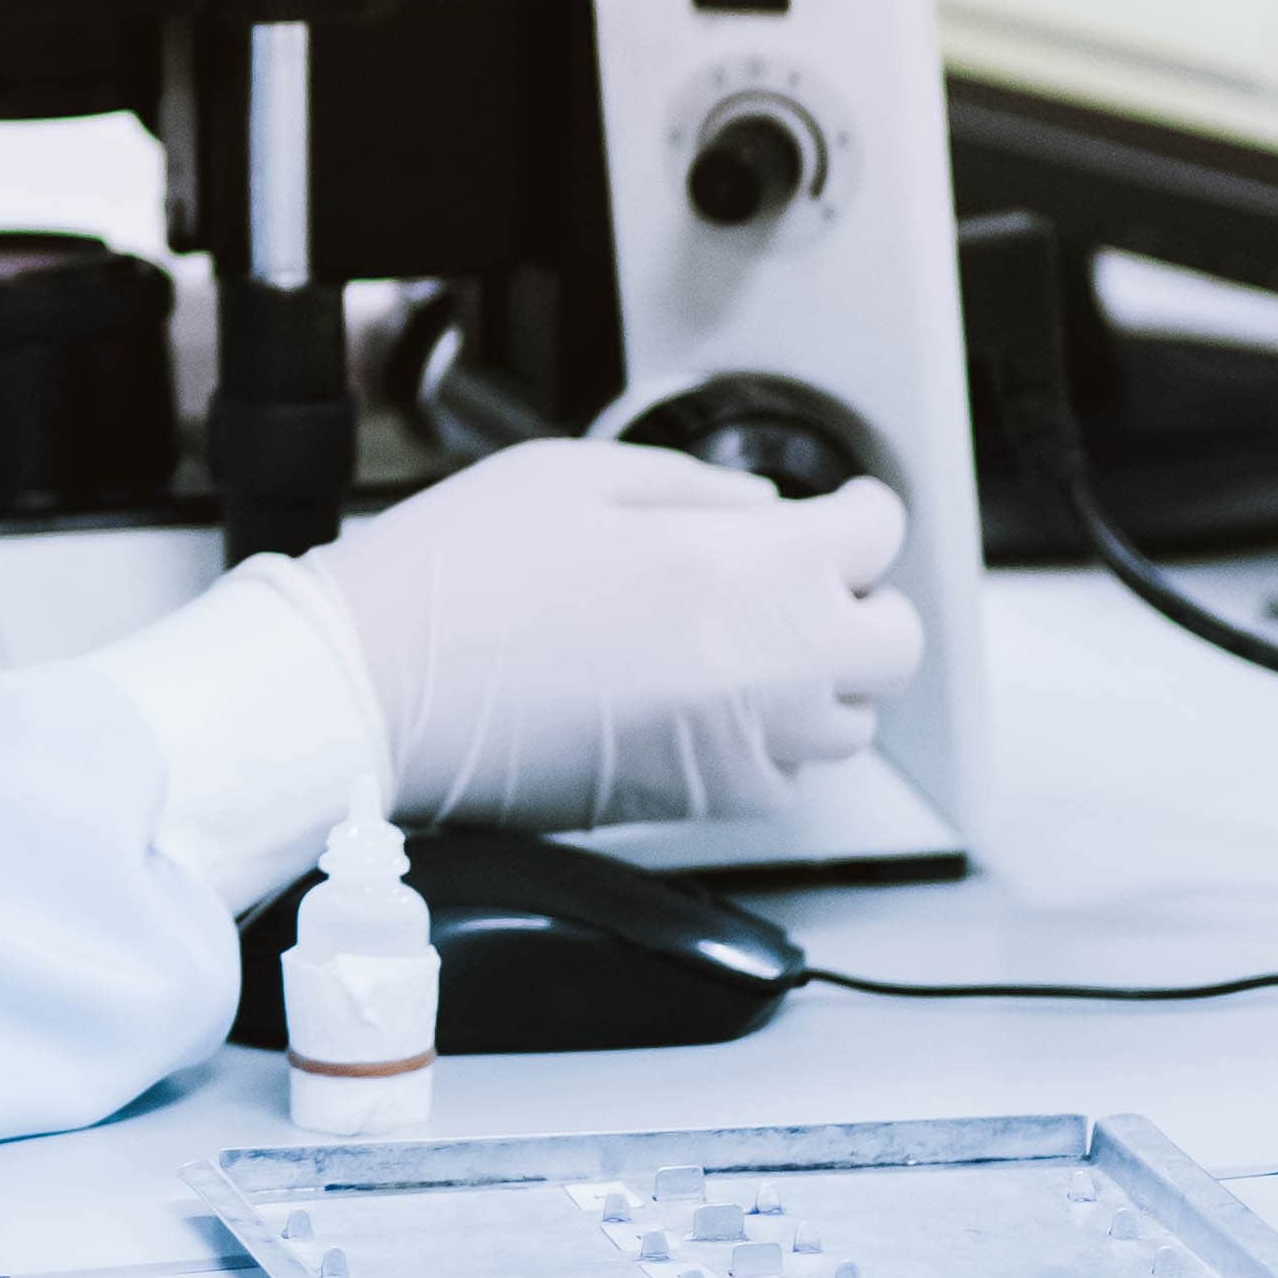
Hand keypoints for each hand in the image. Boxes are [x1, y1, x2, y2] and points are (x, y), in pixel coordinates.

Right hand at [310, 437, 922, 831]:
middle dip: (863, 601)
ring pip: (849, 720)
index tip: (835, 506)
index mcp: (753, 568)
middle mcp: (775, 668)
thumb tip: (761, 510)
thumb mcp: (573, 474)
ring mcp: (744, 747)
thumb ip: (692, 487)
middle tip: (804, 578)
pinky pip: (781, 775)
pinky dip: (766, 737)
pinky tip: (701, 699)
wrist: (382, 689)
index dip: (856, 508)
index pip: (878, 535)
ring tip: (750, 642)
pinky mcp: (701, 803)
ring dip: (822, 675)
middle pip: (895, 643)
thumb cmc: (460, 576)